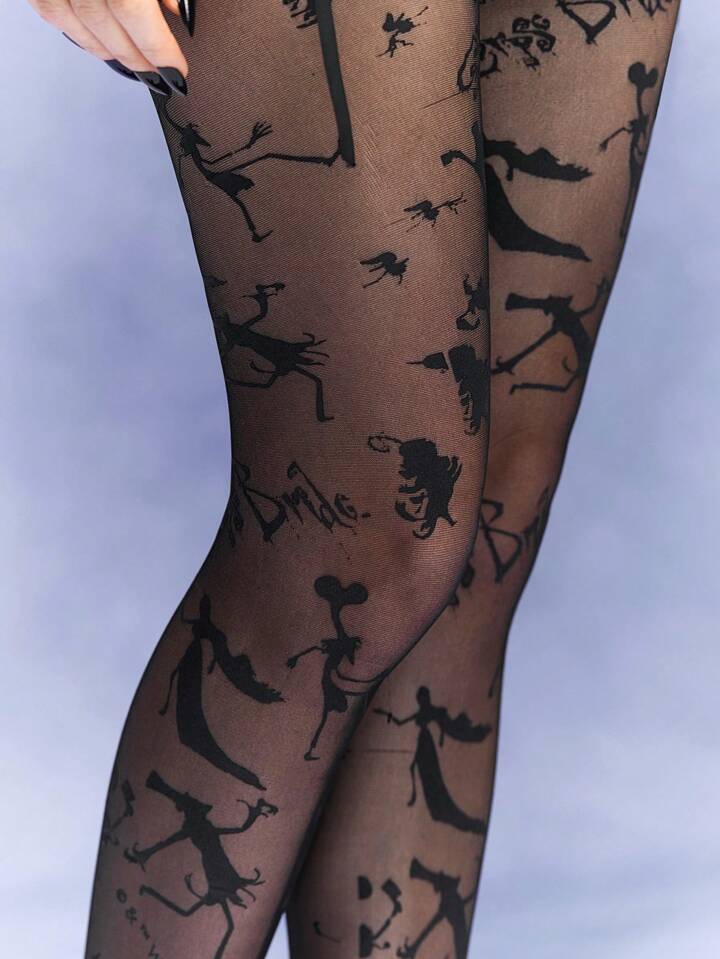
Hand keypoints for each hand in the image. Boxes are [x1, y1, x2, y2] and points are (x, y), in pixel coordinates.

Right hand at [27, 0, 193, 94]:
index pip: (135, 15)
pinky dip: (78, 33)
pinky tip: (97, 43)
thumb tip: (182, 14)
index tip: (178, 73)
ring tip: (135, 68)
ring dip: (108, 52)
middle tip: (160, 76)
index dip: (160, 51)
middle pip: (106, 29)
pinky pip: (51, 11)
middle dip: (138, 59)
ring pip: (77, 27)